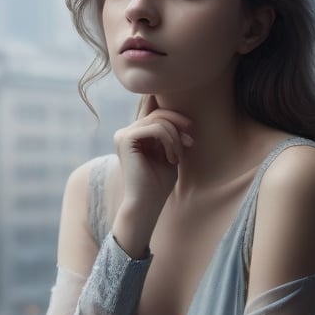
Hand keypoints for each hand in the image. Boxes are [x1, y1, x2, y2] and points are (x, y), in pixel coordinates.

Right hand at [112, 95, 192, 256]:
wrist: (147, 204)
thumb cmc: (159, 183)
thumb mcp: (170, 152)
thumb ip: (171, 134)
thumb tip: (180, 114)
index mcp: (135, 134)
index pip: (154, 110)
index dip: (174, 114)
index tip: (190, 130)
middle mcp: (126, 132)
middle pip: (159, 113)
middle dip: (179, 125)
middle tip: (191, 143)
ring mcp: (123, 134)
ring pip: (159, 120)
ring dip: (175, 138)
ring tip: (178, 157)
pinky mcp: (125, 139)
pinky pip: (155, 128)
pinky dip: (169, 141)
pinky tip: (171, 158)